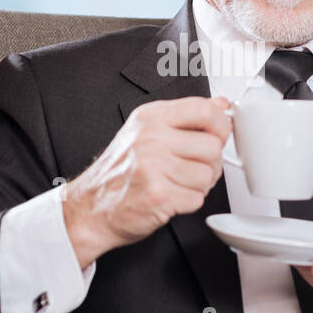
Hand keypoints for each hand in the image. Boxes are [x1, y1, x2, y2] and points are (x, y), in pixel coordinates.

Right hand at [61, 96, 231, 266]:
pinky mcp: (159, 195)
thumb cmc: (119, 172)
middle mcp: (151, 138)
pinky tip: (170, 197)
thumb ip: (185, 117)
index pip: (203, 110)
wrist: (91, 208)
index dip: (221, 125)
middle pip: (212, 146)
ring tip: (176, 183)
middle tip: (192, 168)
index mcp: (150, 118)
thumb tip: (220, 104)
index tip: (219, 135)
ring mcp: (154, 167)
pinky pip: (197, 198)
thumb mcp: (146, 132)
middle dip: (210, 163)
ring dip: (199, 185)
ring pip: (208, 175)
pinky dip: (188, 202)